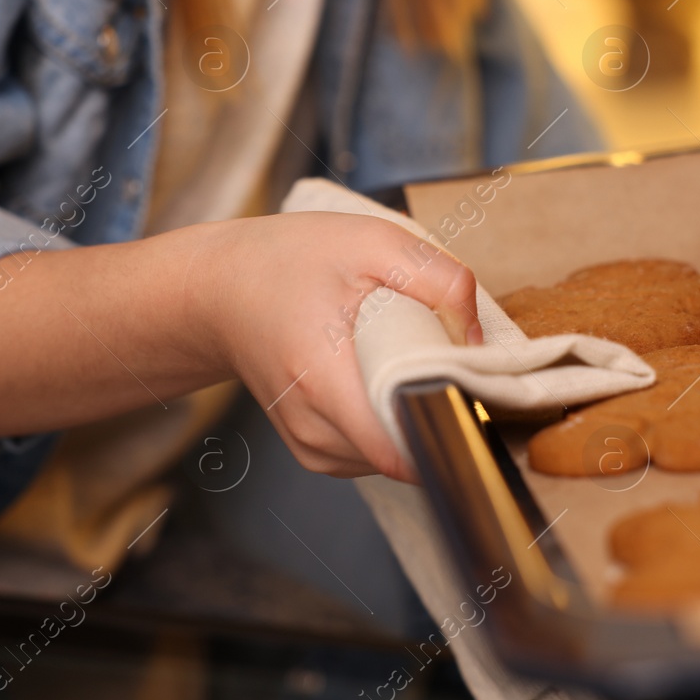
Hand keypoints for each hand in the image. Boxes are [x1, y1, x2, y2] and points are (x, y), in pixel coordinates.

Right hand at [186, 212, 481, 481]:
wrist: (221, 288)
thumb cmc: (291, 260)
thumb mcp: (373, 242)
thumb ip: (441, 282)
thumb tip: (478, 341)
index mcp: (324, 381)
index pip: (407, 449)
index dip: (452, 418)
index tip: (469, 382)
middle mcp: (313, 430)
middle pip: (408, 451)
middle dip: (438, 409)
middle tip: (436, 354)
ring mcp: (310, 447)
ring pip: (395, 457)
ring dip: (414, 416)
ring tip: (401, 360)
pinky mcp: (314, 450)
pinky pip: (375, 452)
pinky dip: (391, 421)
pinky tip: (381, 378)